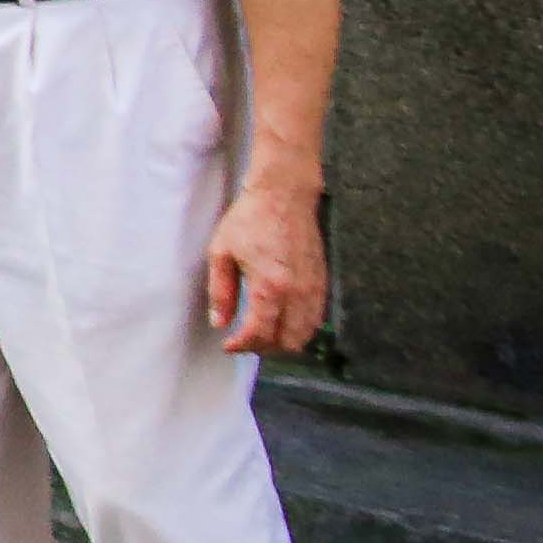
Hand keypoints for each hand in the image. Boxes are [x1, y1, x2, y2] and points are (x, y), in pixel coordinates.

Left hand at [206, 180, 328, 354]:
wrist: (284, 195)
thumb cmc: (250, 219)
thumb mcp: (221, 253)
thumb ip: (220, 291)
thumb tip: (219, 322)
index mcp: (269, 287)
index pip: (260, 334)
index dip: (242, 346)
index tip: (228, 345)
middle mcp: (297, 292)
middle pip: (287, 342)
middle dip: (263, 348)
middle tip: (244, 341)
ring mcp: (314, 288)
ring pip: (305, 334)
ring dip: (283, 341)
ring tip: (261, 334)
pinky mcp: (322, 281)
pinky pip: (316, 318)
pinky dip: (299, 328)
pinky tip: (281, 321)